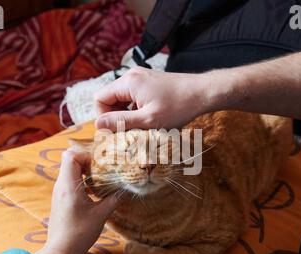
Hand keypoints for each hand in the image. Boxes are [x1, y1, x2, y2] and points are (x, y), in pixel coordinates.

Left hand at [35, 150, 119, 253]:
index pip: (71, 156)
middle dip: (88, 161)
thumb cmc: (79, 234)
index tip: (100, 164)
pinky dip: (82, 181)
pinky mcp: (60, 199)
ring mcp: (59, 192)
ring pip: (70, 170)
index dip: (86, 155)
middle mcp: (61, 185)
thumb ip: (114, 199)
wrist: (60, 251)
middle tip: (102, 170)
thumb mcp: (101, 216)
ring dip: (85, 172)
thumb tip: (126, 189)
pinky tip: (94, 193)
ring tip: (100, 181)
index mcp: (69, 186)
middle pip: (70, 160)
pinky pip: (70, 181)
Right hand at [94, 67, 213, 130]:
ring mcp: (140, 77)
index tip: (117, 130)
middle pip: (109, 98)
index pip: (100, 98)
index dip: (104, 117)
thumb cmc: (179, 106)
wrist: (202, 93)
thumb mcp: (148, 119)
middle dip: (116, 116)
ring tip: (143, 124)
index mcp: (128, 82)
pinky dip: (136, 109)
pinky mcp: (148, 82)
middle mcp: (131, 75)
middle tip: (132, 130)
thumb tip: (98, 124)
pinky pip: (132, 97)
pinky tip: (149, 117)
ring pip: (121, 99)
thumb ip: (121, 122)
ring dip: (127, 114)